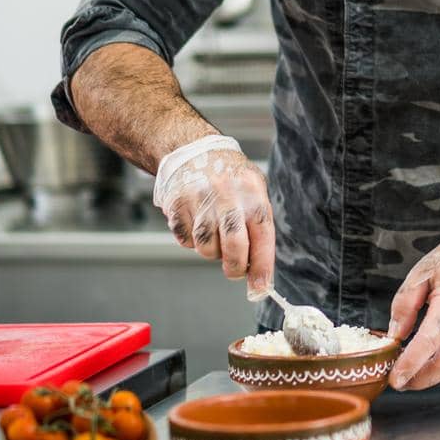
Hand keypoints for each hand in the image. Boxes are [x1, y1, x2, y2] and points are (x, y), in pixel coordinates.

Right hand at [153, 141, 273, 291]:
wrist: (193, 150)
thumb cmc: (231, 177)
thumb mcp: (255, 190)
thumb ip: (258, 227)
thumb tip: (261, 274)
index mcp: (253, 194)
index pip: (262, 237)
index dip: (262, 267)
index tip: (260, 289)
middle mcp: (227, 196)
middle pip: (234, 247)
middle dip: (235, 267)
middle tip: (235, 270)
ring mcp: (199, 201)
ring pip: (206, 249)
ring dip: (212, 251)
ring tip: (215, 234)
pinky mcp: (176, 206)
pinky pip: (186, 240)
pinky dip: (192, 240)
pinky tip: (197, 222)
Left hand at [387, 227, 439, 390]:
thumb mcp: (422, 273)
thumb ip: (405, 304)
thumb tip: (395, 333)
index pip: (429, 342)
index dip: (410, 363)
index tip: (395, 377)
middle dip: (420, 380)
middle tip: (399, 382)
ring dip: (431, 375)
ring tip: (409, 373)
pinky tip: (426, 357)